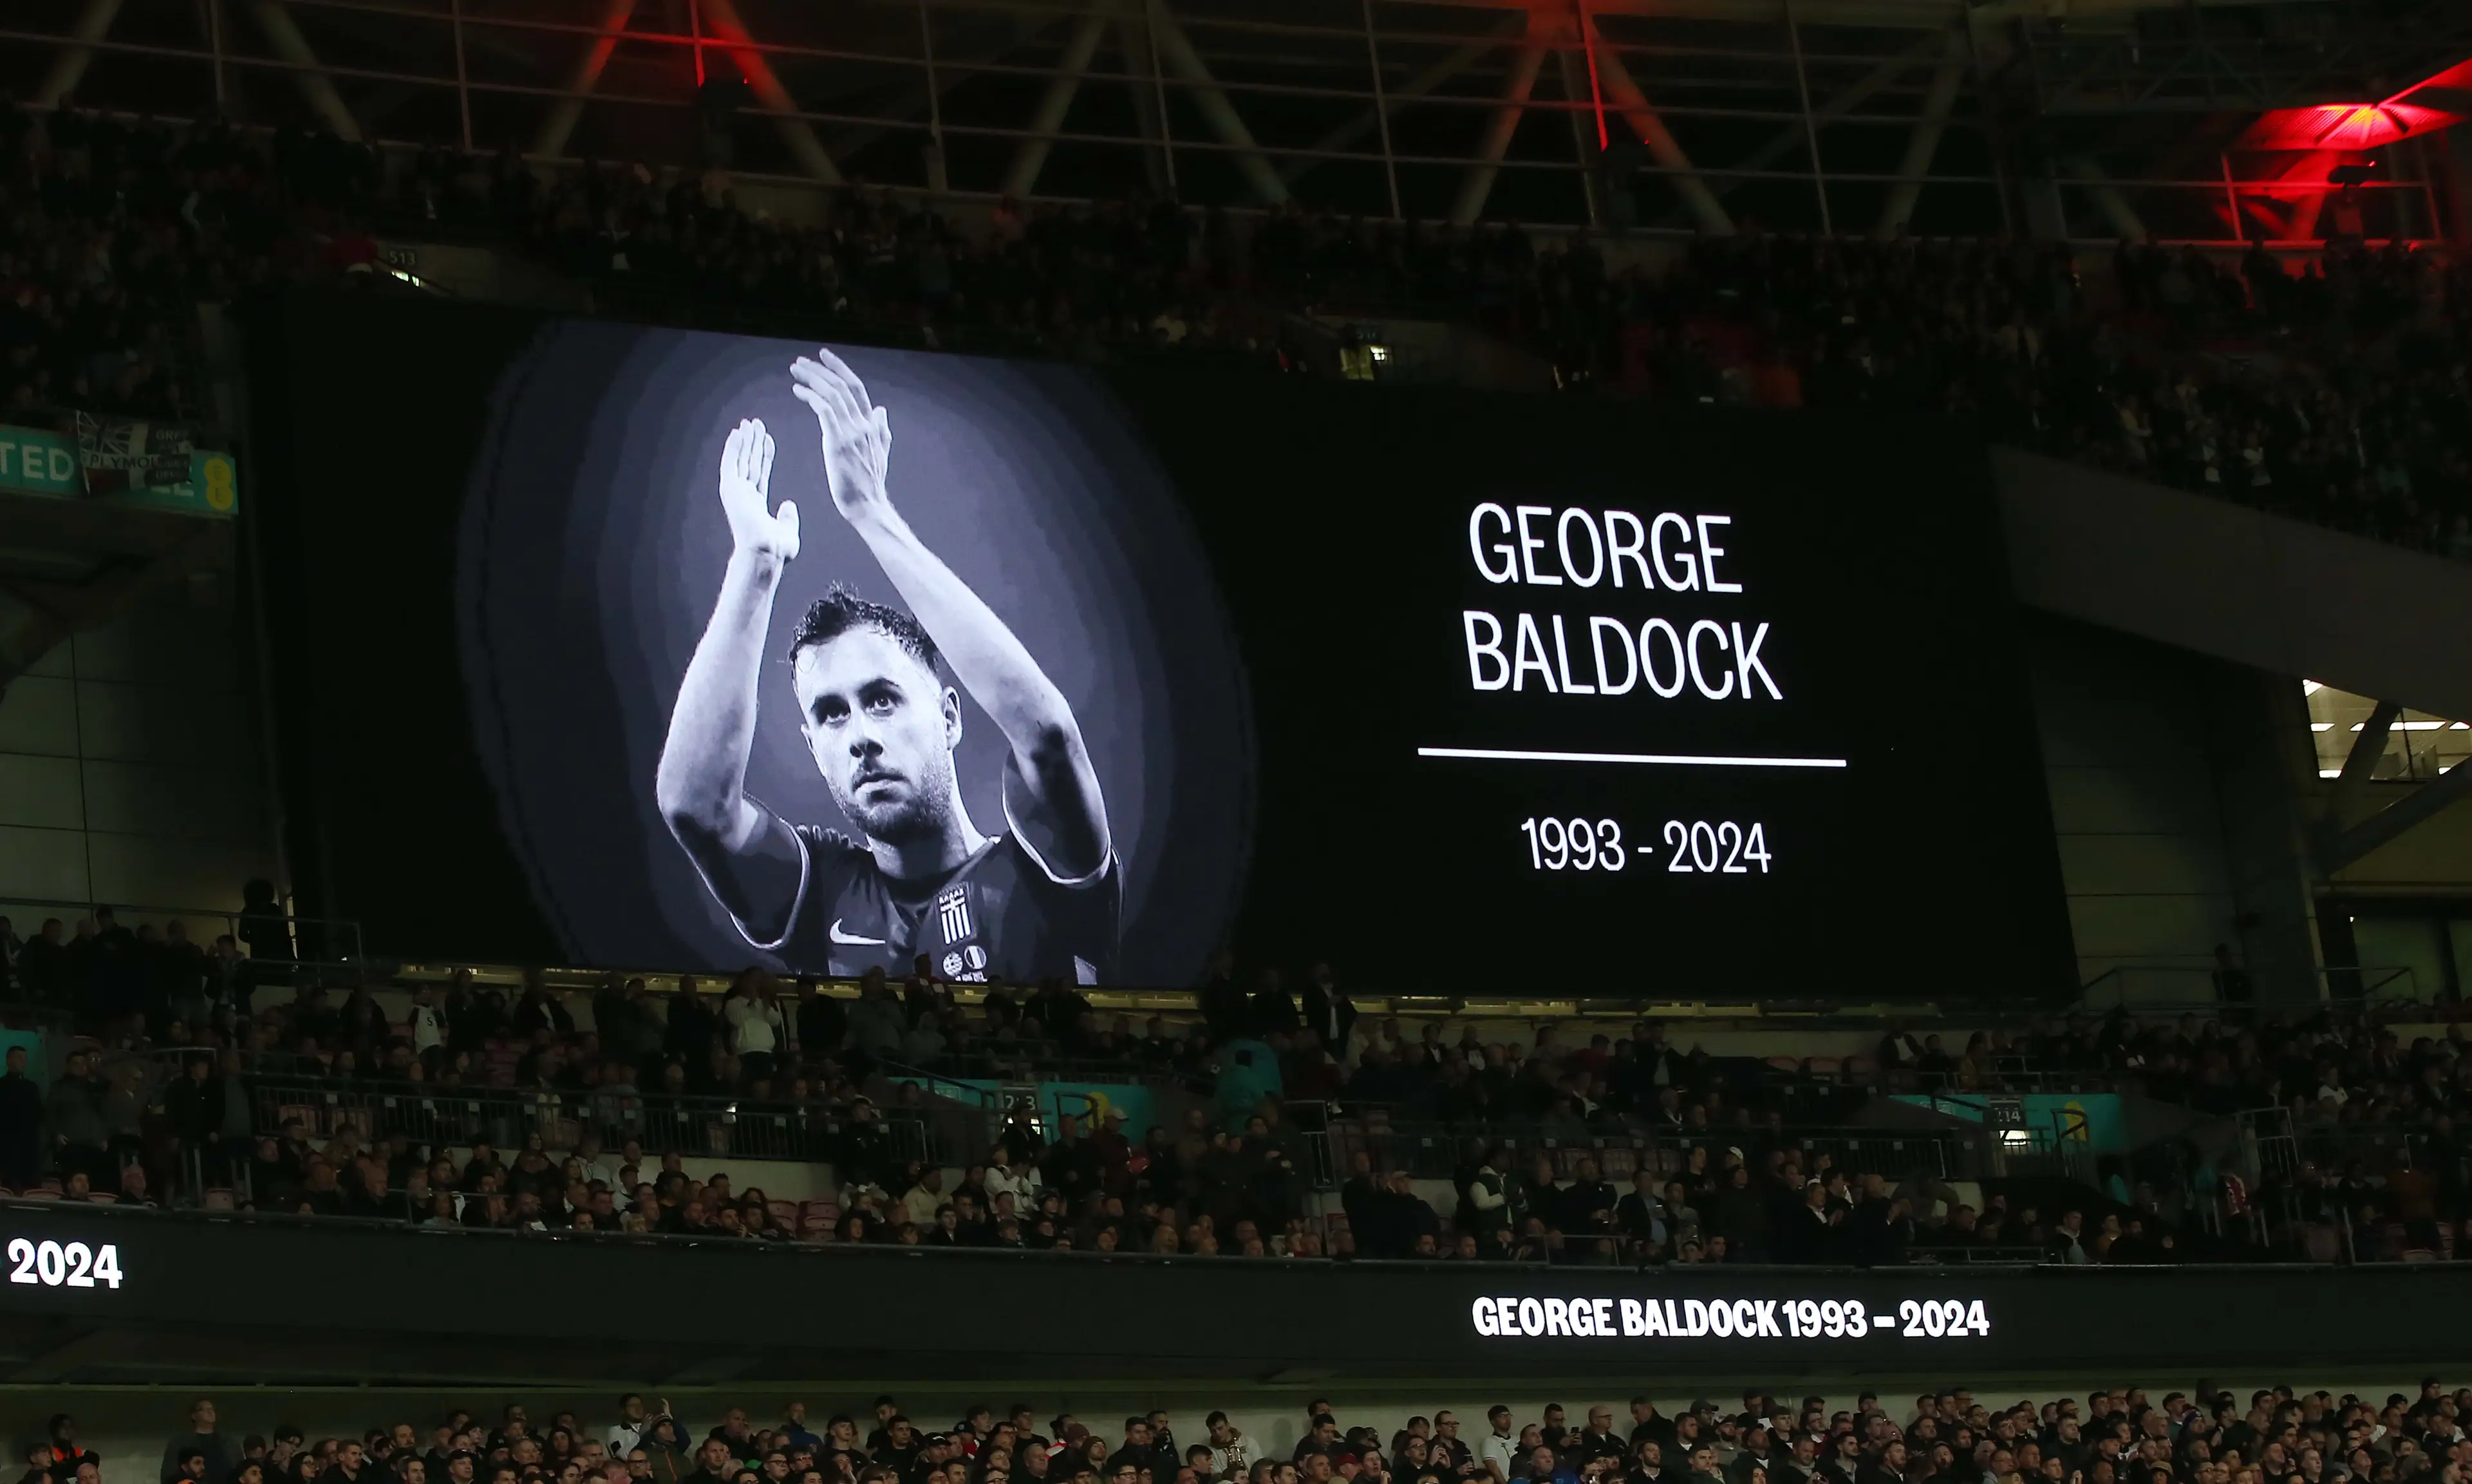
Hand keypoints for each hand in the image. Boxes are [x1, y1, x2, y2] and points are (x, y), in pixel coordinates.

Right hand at [717, 418, 796, 561]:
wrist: (767, 552)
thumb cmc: (777, 550)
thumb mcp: (788, 531)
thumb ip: (788, 517)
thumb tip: (789, 504)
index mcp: (756, 505)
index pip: (760, 473)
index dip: (764, 455)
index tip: (767, 439)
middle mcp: (744, 496)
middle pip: (750, 463)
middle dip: (753, 443)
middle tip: (756, 423)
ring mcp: (737, 492)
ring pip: (741, 460)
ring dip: (744, 441)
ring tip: (749, 423)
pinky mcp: (731, 489)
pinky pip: (731, 463)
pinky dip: (733, 447)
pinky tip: (737, 433)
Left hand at [790, 348, 891, 522]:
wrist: (867, 506)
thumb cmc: (869, 484)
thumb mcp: (881, 451)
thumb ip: (880, 428)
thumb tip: (881, 409)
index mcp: (871, 425)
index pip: (856, 387)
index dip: (840, 369)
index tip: (824, 356)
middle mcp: (862, 424)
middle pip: (841, 386)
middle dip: (820, 369)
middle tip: (801, 362)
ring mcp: (851, 432)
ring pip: (832, 394)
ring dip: (812, 378)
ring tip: (795, 371)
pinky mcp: (837, 443)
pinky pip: (824, 410)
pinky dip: (811, 396)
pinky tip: (798, 391)